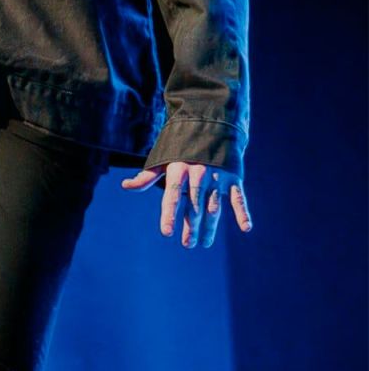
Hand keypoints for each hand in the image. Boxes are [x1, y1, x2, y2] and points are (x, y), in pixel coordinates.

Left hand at [120, 160, 251, 248]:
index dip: (169, 214)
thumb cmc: (181, 148)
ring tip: (205, 242)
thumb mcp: (162, 159)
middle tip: (188, 244)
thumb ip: (147, 176)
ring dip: (210, 226)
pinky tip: (245, 228)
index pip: (172, 195)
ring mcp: (217, 176)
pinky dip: (242, 212)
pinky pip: (238, 197)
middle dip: (191, 226)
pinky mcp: (233, 177)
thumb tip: (125, 186)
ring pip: (214, 206)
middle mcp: (198, 173)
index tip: (167, 232)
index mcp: (178, 169)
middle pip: (194, 205)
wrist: (211, 126)